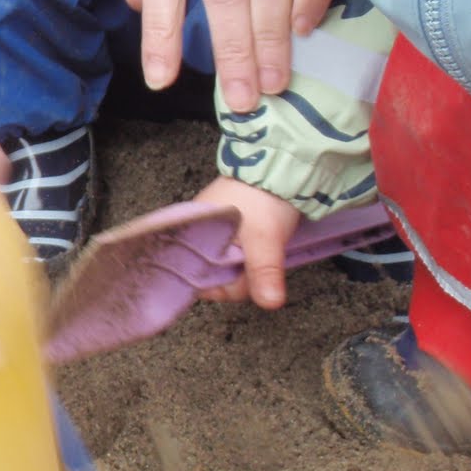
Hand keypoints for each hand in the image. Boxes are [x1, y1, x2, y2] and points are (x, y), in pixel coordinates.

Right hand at [193, 176, 300, 309]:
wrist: (278, 166)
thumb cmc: (263, 200)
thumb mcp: (265, 240)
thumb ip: (263, 274)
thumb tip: (269, 304)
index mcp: (192, 239)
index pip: (198, 281)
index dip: (223, 286)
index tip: (245, 278)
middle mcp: (196, 237)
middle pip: (211, 277)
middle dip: (236, 276)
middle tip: (256, 259)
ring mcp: (210, 233)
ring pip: (223, 266)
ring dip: (243, 266)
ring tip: (260, 250)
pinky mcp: (226, 229)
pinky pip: (230, 254)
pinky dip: (245, 256)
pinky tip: (257, 248)